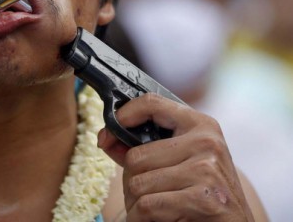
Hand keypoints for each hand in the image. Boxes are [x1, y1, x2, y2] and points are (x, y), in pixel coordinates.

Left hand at [98, 93, 254, 220]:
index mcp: (201, 125)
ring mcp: (208, 169)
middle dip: (132, 182)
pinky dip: (142, 218)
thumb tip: (105, 138)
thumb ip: (143, 149)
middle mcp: (206, 142)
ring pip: (138, 183)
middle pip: (135, 156)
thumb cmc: (202, 195)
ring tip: (154, 209)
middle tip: (146, 196)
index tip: (109, 132)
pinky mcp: (205, 198)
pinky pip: (148, 206)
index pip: (152, 103)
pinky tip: (158, 220)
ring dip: (136, 204)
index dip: (124, 114)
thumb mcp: (177, 163)